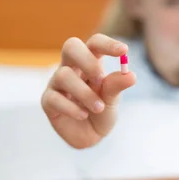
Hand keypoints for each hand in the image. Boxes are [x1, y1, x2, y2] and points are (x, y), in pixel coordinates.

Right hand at [41, 34, 135, 148]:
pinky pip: (55, 98)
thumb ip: (117, 86)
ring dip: (84, 93)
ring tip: (98, 108)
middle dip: (87, 61)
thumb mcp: (112, 99)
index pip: (94, 43)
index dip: (107, 44)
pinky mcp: (47, 101)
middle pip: (71, 47)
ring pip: (63, 75)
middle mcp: (71, 67)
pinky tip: (83, 115)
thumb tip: (131, 75)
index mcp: (90, 61)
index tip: (123, 51)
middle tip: (100, 80)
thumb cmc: (101, 111)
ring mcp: (56, 83)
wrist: (90, 136)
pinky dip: (72, 108)